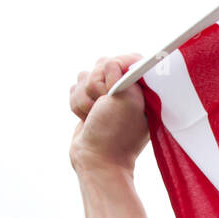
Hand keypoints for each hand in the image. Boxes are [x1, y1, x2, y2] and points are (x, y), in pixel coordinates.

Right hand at [69, 54, 147, 175]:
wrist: (97, 159)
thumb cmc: (116, 133)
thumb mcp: (128, 100)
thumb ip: (125, 75)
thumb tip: (114, 62)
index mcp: (144, 89)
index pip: (128, 58)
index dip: (116, 69)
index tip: (114, 88)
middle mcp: (127, 89)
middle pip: (102, 63)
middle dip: (96, 84)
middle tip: (104, 105)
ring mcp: (107, 96)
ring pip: (84, 75)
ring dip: (85, 97)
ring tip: (96, 115)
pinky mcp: (90, 102)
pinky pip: (74, 88)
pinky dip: (77, 103)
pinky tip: (87, 118)